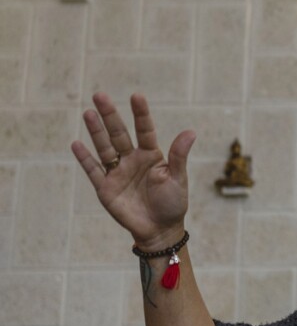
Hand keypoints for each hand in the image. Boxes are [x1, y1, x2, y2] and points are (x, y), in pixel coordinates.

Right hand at [71, 93, 195, 251]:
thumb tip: (191, 131)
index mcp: (151, 155)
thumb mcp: (178, 178)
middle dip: (110, 115)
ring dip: (96, 131)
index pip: (145, 130)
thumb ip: (179, 156)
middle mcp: (132, 160)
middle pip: (119, 134)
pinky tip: (76, 144)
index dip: (140, 113)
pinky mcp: (106, 188)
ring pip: (104, 147)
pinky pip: (93, 170)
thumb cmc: (173, 203)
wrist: (159, 230)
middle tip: (100, 95)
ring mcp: (117, 173)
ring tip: (88, 112)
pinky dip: (84, 158)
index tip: (136, 96)